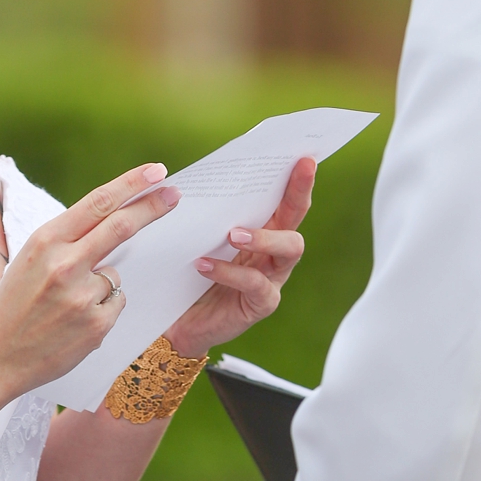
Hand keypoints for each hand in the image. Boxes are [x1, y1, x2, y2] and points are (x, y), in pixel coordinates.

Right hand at [0, 163, 179, 397]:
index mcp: (45, 240)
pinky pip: (116, 303)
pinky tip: (73, 324)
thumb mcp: (31, 259)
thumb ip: (68, 240)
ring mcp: (82, 296)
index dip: (131, 184)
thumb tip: (113, 221)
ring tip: (65, 306)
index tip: (156, 171)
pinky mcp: (96, 325)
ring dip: (101, 284)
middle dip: (152, 206)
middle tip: (174, 194)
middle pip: (121, 226)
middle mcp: (65, 264)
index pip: (98, 203)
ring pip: (114, 275)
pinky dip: (101, 310)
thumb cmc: (13, 304)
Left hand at [165, 156, 314, 357]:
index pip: (283, 201)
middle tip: (296, 173)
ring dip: (264, 237)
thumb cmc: (188, 273)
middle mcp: (273, 252)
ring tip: (233, 234)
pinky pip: (255, 284)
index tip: (303, 157)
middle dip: (298, 194)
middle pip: (295, 219)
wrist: (177, 322)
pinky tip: (204, 265)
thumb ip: (208, 213)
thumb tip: (206, 175)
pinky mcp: (261, 303)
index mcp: (261, 230)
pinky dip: (230, 272)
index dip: (297, 180)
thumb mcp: (197, 237)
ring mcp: (272, 278)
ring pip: (288, 249)